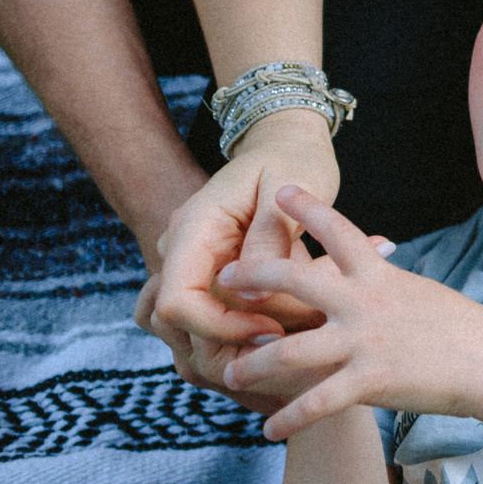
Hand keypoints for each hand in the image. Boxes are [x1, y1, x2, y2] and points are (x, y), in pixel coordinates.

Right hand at [144, 109, 340, 400]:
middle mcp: (184, 251)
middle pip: (187, 325)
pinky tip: (299, 323)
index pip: (177, 302)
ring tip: (305, 330)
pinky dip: (257, 327)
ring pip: (204, 329)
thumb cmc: (295, 159)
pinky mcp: (213, 276)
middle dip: (239, 341)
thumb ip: (271, 241)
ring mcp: (195, 264)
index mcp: (194, 228)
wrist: (288, 143)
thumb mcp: (292, 189)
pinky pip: (222, 316)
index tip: (273, 331)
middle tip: (298, 340)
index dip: (219, 328)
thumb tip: (250, 298)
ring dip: (251, 339)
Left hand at [220, 188, 482, 441]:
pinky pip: (318, 402)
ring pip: (291, 350)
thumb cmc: (459, 327)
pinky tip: (268, 429)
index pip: (339, 230)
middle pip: (295, 280)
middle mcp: (365, 301)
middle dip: (254, 277)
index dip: (309, 208)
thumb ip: (380, 282)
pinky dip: (289, 418)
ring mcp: (365, 341)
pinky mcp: (371, 381)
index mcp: (378, 274)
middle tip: (224, 280)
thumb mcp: (416, 291)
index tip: (281, 190)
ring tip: (230, 373)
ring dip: (253, 364)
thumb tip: (367, 267)